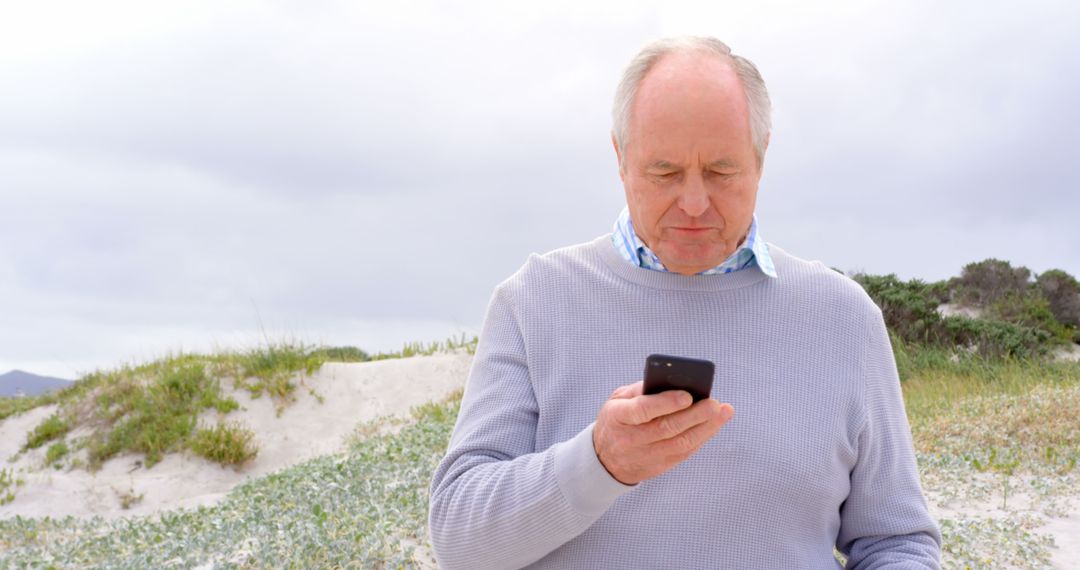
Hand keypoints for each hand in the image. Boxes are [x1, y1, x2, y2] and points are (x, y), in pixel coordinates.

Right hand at [592, 381, 733, 484]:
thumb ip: (641, 389)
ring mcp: (645, 456)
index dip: (665, 403)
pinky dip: (701, 438)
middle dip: (694, 415)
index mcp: (617, 417)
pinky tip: (714, 425)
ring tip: (722, 412)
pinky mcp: (659, 467)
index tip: (687, 395)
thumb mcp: (618, 399)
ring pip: (680, 444)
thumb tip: (673, 381)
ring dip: (705, 428)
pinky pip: (684, 453)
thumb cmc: (617, 420)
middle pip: (666, 428)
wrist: (605, 459)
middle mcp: (630, 439)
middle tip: (714, 403)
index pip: (642, 410)